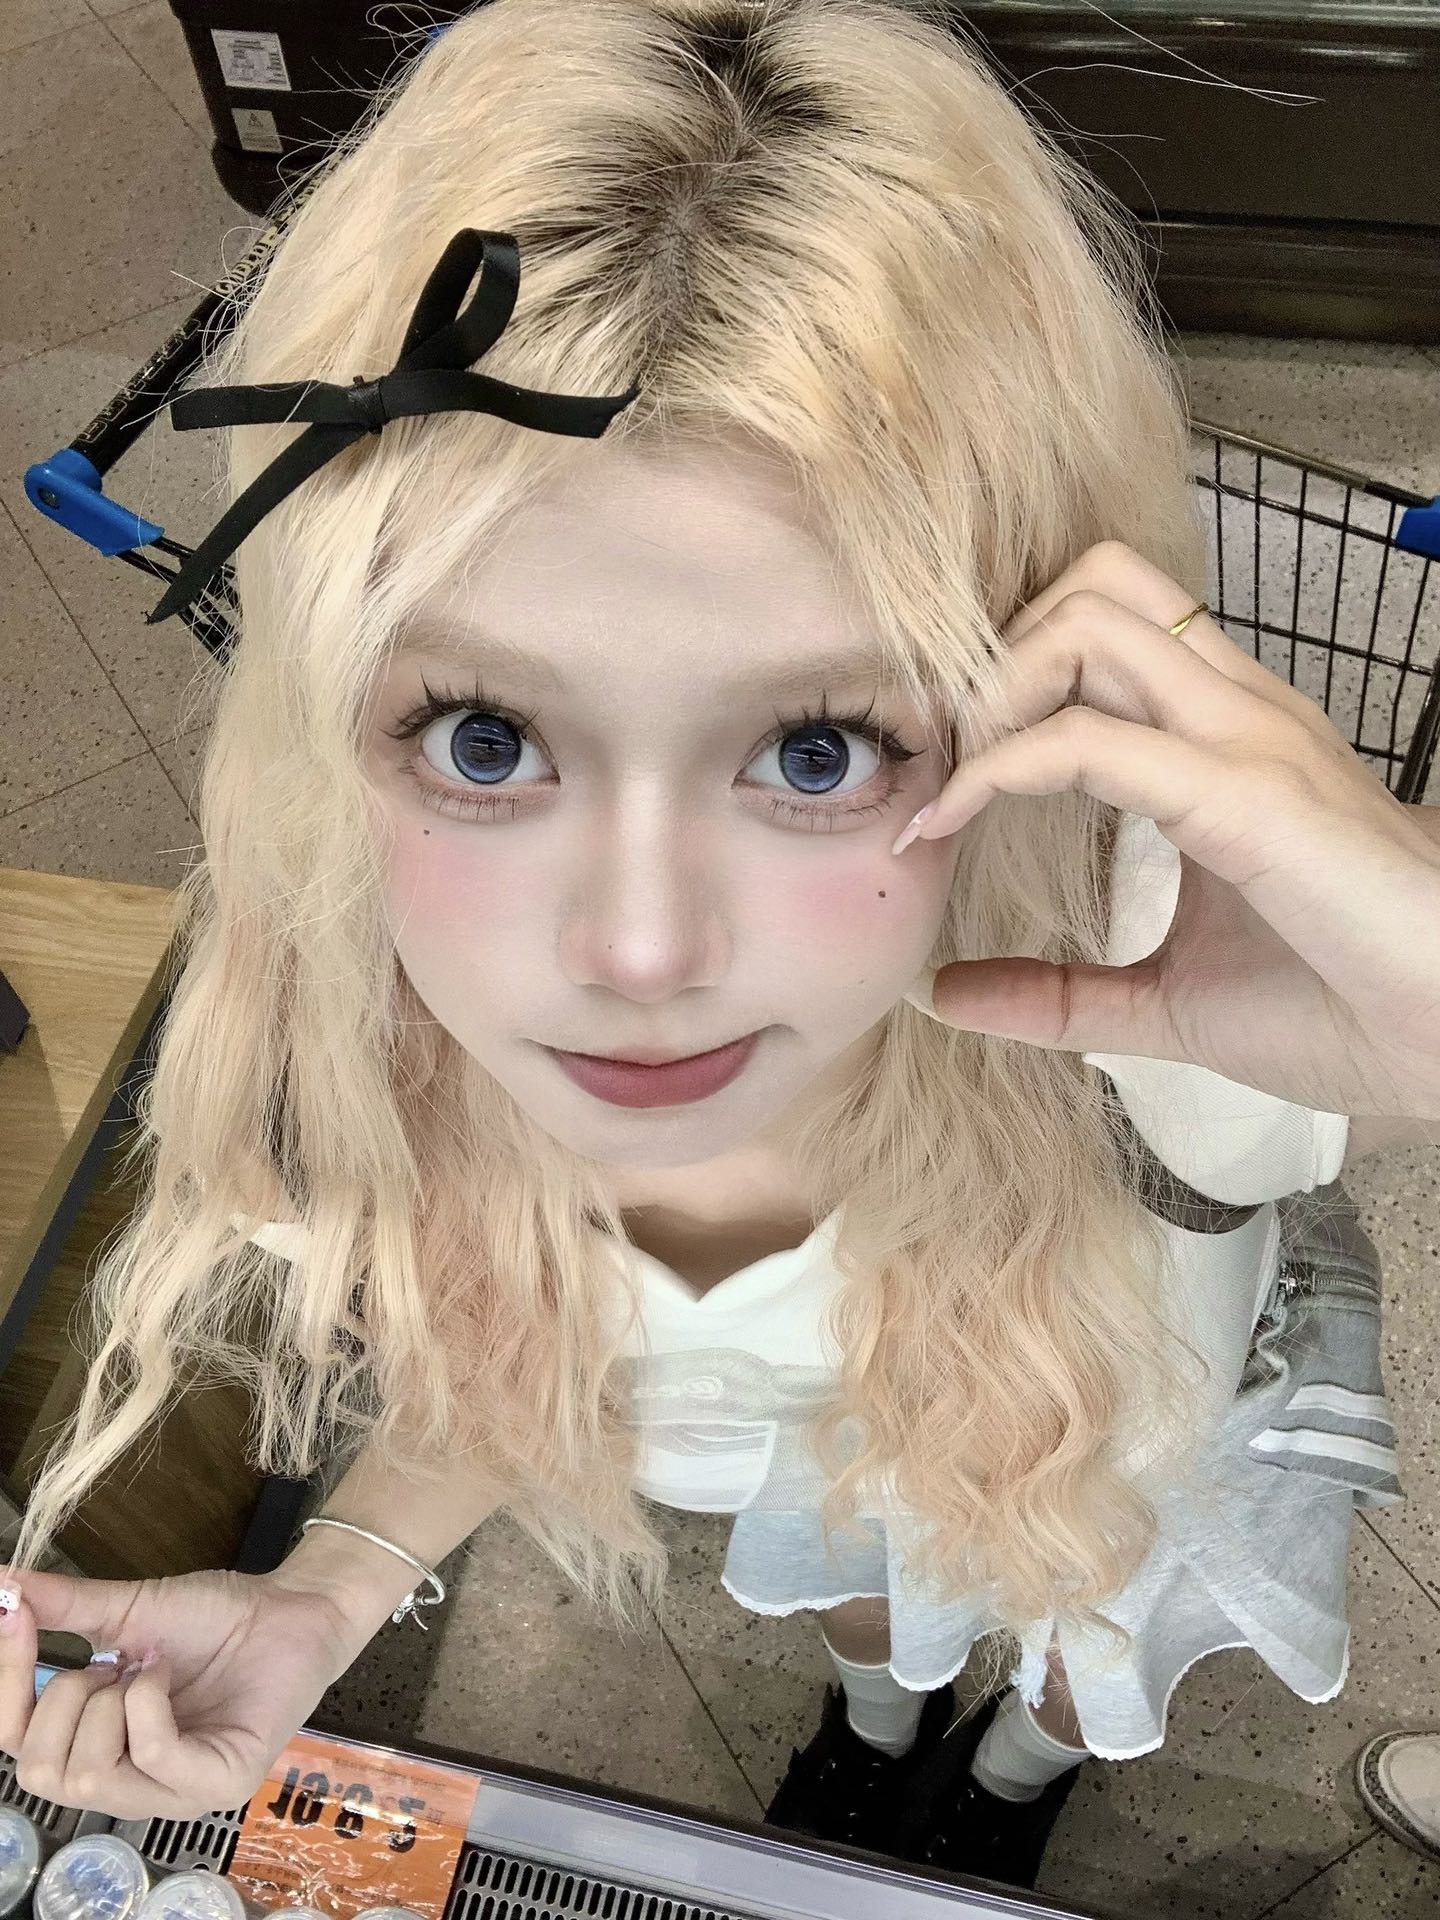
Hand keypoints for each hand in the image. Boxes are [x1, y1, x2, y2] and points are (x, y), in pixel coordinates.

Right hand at [0, 1560, 367, 1820]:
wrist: (289, 1605)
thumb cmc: (212, 1618)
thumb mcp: (126, 1610)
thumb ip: (62, 1608)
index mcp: (98, 1750)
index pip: (17, 1749)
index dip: (6, 1686)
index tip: (14, 1617)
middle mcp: (130, 1785)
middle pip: (42, 1775)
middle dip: (63, 1699)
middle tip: (110, 1663)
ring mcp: (175, 1794)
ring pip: (90, 1775)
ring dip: (110, 1701)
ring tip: (147, 1668)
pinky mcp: (220, 1785)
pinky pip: (151, 1756)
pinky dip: (149, 1703)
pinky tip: (167, 1672)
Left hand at [895, 540, 1439, 1121]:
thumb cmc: (1340, 1010)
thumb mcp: (1165, 1004)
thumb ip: (1056, 994)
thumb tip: (944, 993)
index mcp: (1223, 738)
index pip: (1099, 629)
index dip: (1000, 685)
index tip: (937, 789)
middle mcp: (1234, 712)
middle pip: (1087, 587)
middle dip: (991, 658)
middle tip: (949, 759)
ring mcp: (1245, 740)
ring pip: (1085, 622)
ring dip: (992, 691)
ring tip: (956, 784)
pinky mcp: (1245, 794)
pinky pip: (1090, 740)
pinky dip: (999, 770)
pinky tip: (955, 823)